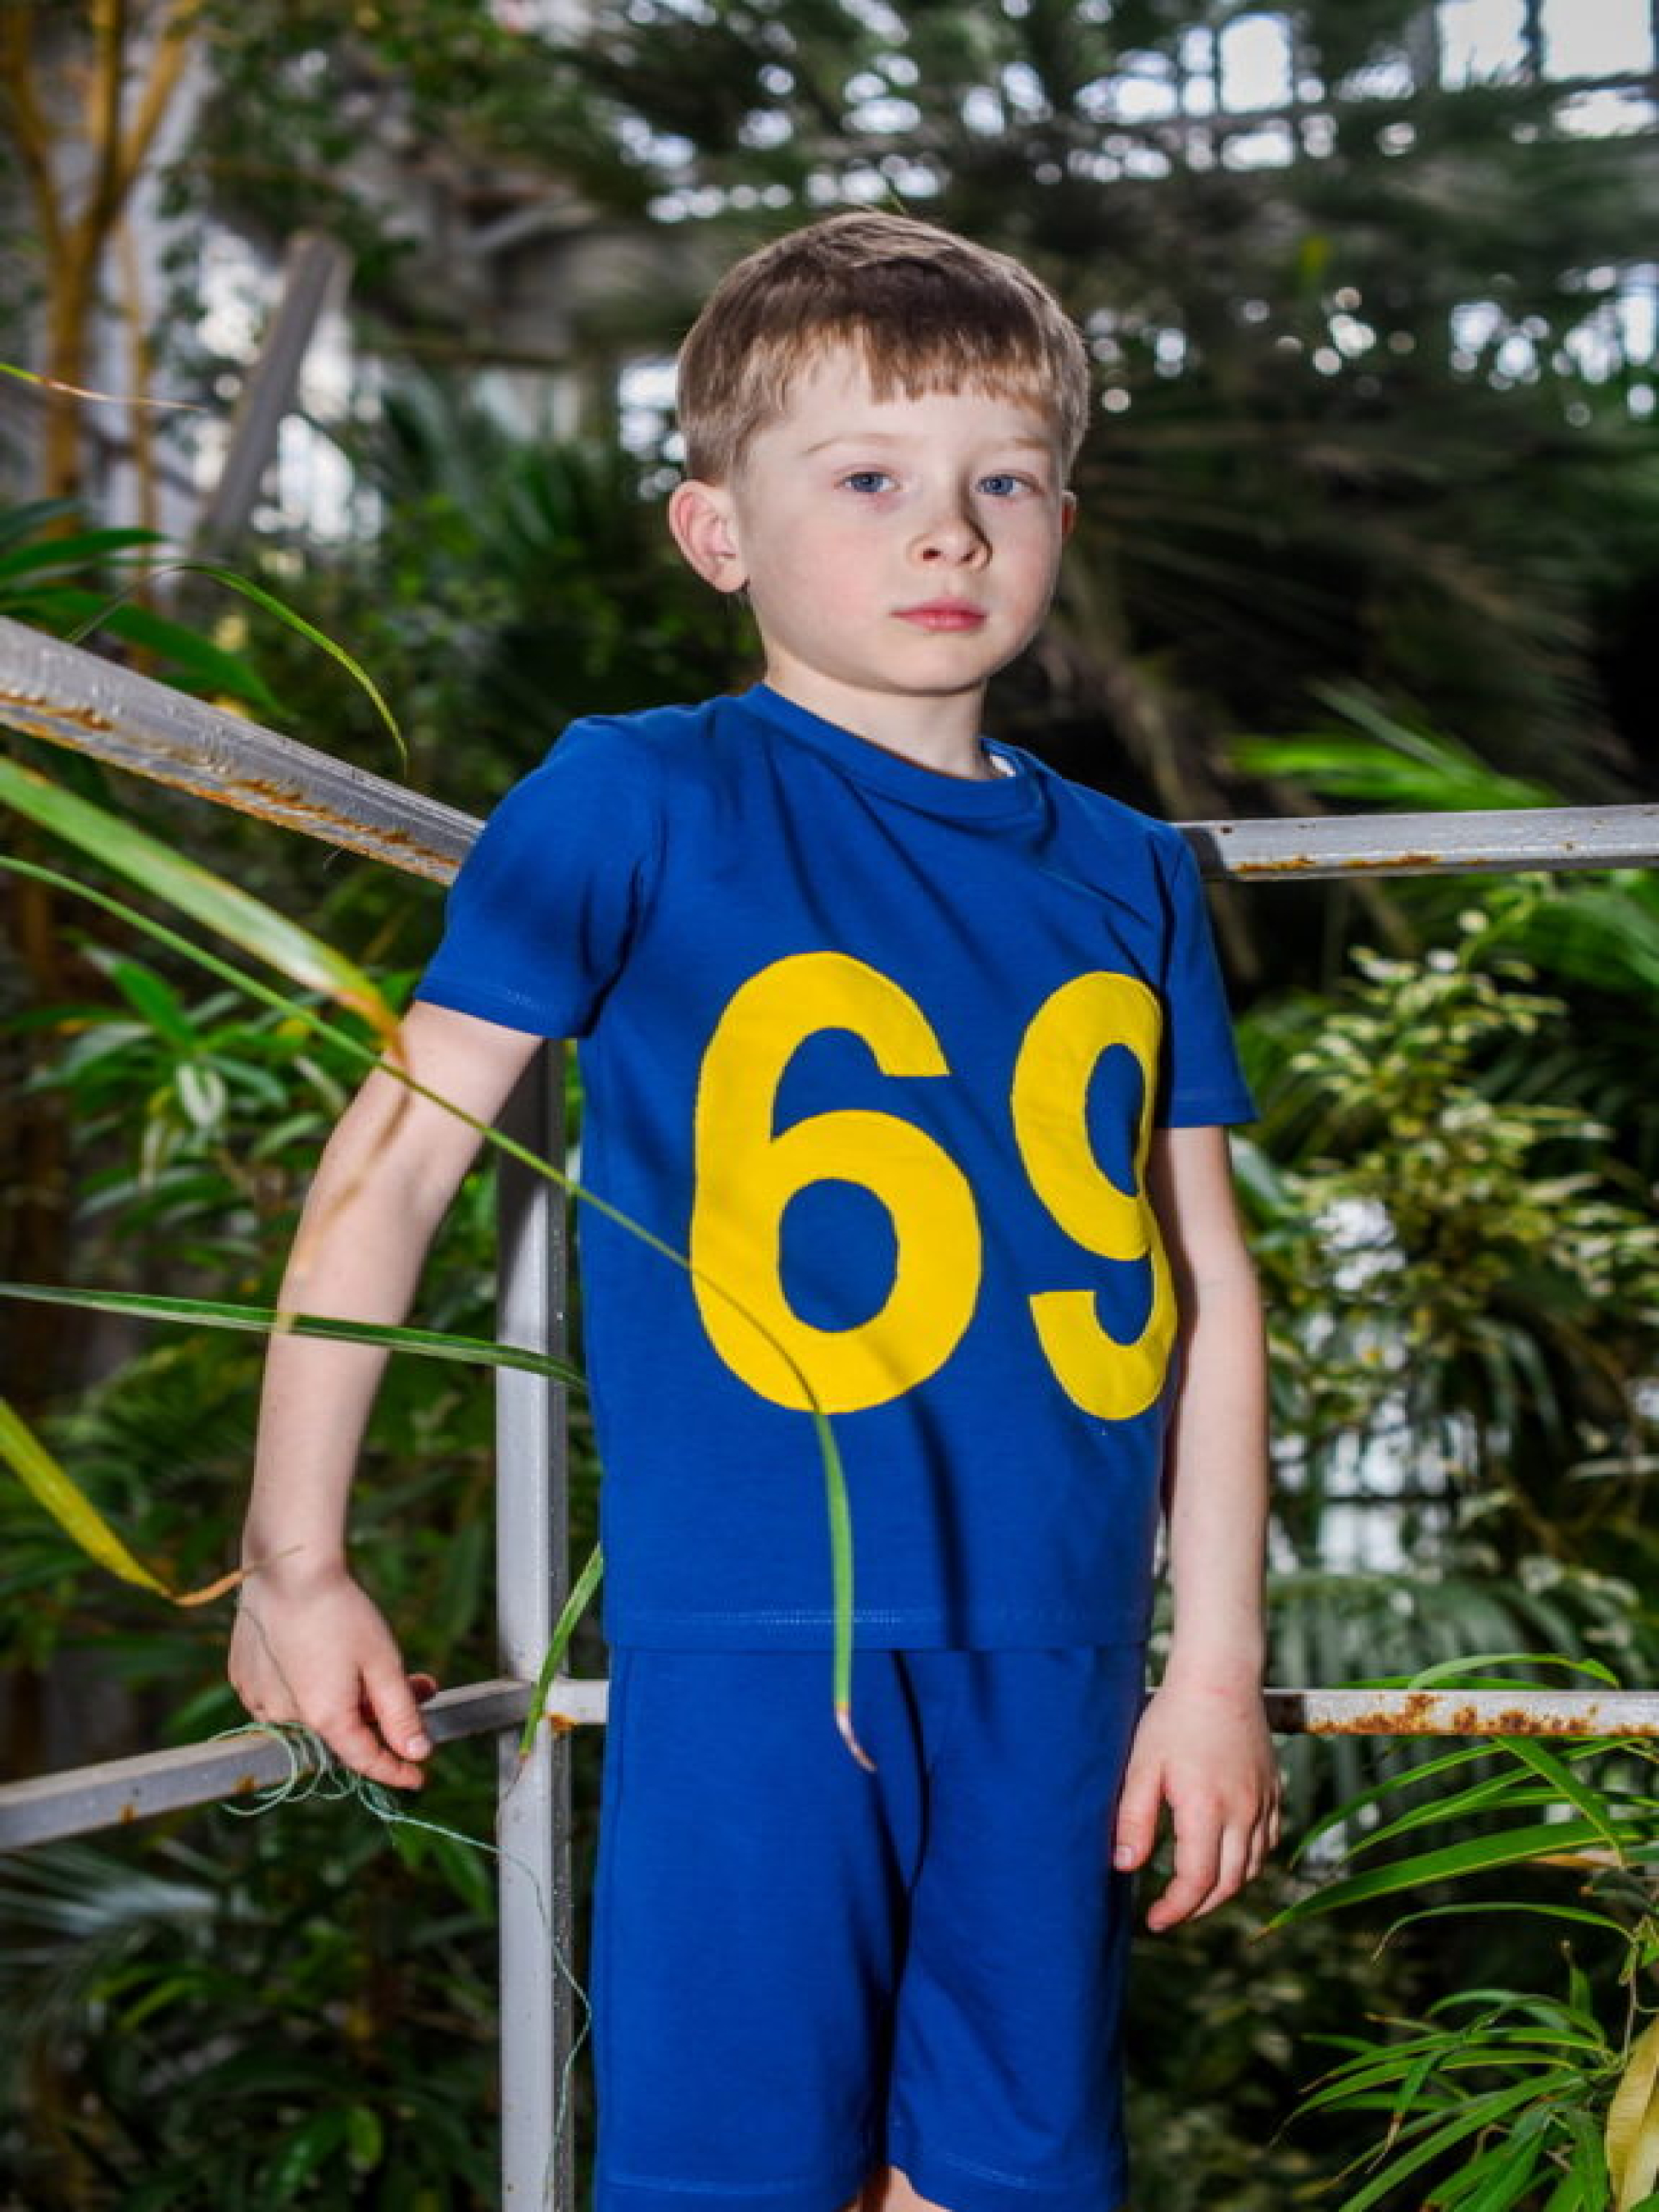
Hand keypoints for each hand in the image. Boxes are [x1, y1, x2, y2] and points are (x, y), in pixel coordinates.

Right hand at [228, 1567, 437, 1790]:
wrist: (287, 1569)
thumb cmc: (340, 1611)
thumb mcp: (383, 1662)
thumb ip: (401, 1713)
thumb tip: (418, 1754)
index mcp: (324, 1719)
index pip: (365, 1761)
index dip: (396, 1770)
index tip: (418, 1776)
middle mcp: (285, 1719)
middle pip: (343, 1730)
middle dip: (382, 1714)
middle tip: (419, 1686)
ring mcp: (258, 1698)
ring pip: (312, 1713)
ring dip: (347, 1697)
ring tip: (376, 1661)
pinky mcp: (244, 1676)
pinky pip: (283, 1694)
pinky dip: (310, 1683)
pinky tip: (326, 1652)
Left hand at [1111, 1675, 1281, 1931]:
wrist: (1220, 1674)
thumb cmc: (1174, 1716)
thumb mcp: (1142, 1765)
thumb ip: (1133, 1819)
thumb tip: (1126, 1867)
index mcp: (1207, 1809)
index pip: (1197, 1882)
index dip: (1176, 1909)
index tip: (1154, 1921)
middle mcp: (1243, 1812)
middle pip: (1229, 1884)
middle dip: (1199, 1907)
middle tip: (1170, 1911)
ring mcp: (1264, 1801)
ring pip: (1253, 1867)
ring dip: (1225, 1888)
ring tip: (1194, 1890)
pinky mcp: (1274, 1789)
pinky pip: (1268, 1842)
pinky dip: (1249, 1861)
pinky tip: (1227, 1857)